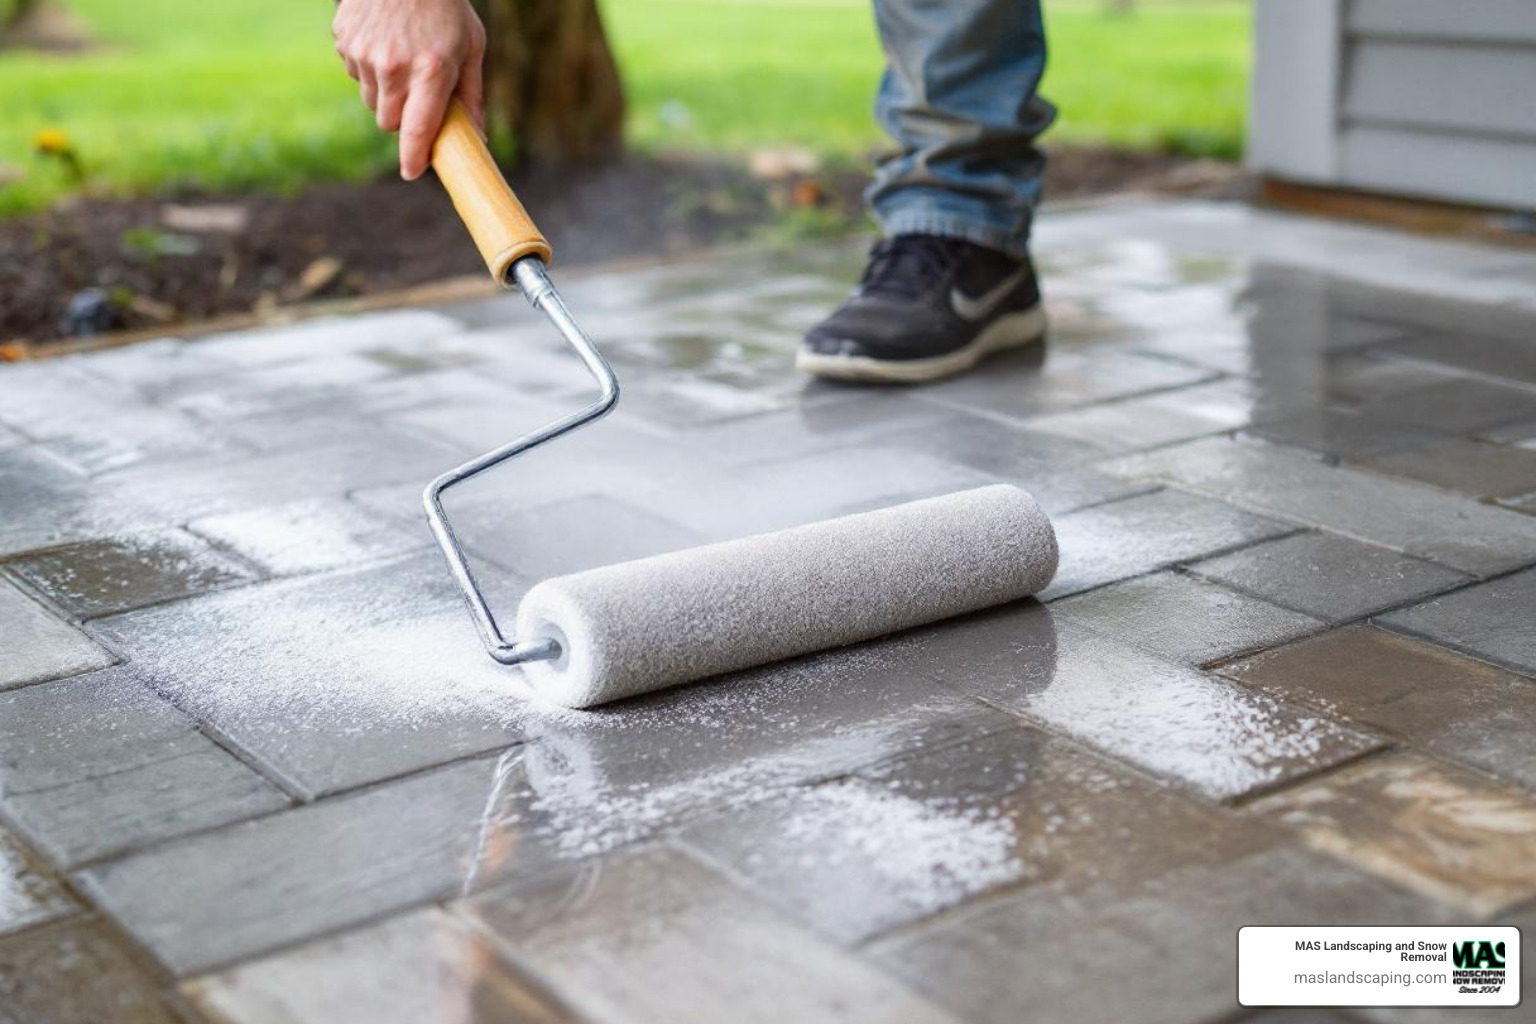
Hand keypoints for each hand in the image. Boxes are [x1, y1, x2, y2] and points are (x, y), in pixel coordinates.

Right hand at [333, 0, 486, 179]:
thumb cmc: (445, 7)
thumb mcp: (470, 46)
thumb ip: (472, 95)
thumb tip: (478, 138)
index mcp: (431, 70)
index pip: (417, 130)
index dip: (414, 156)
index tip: (412, 172)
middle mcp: (394, 66)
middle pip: (389, 123)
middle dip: (403, 119)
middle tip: (418, 96)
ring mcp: (364, 54)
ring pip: (371, 101)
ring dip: (386, 94)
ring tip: (403, 61)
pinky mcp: (344, 42)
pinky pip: (355, 75)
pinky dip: (369, 69)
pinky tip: (384, 43)